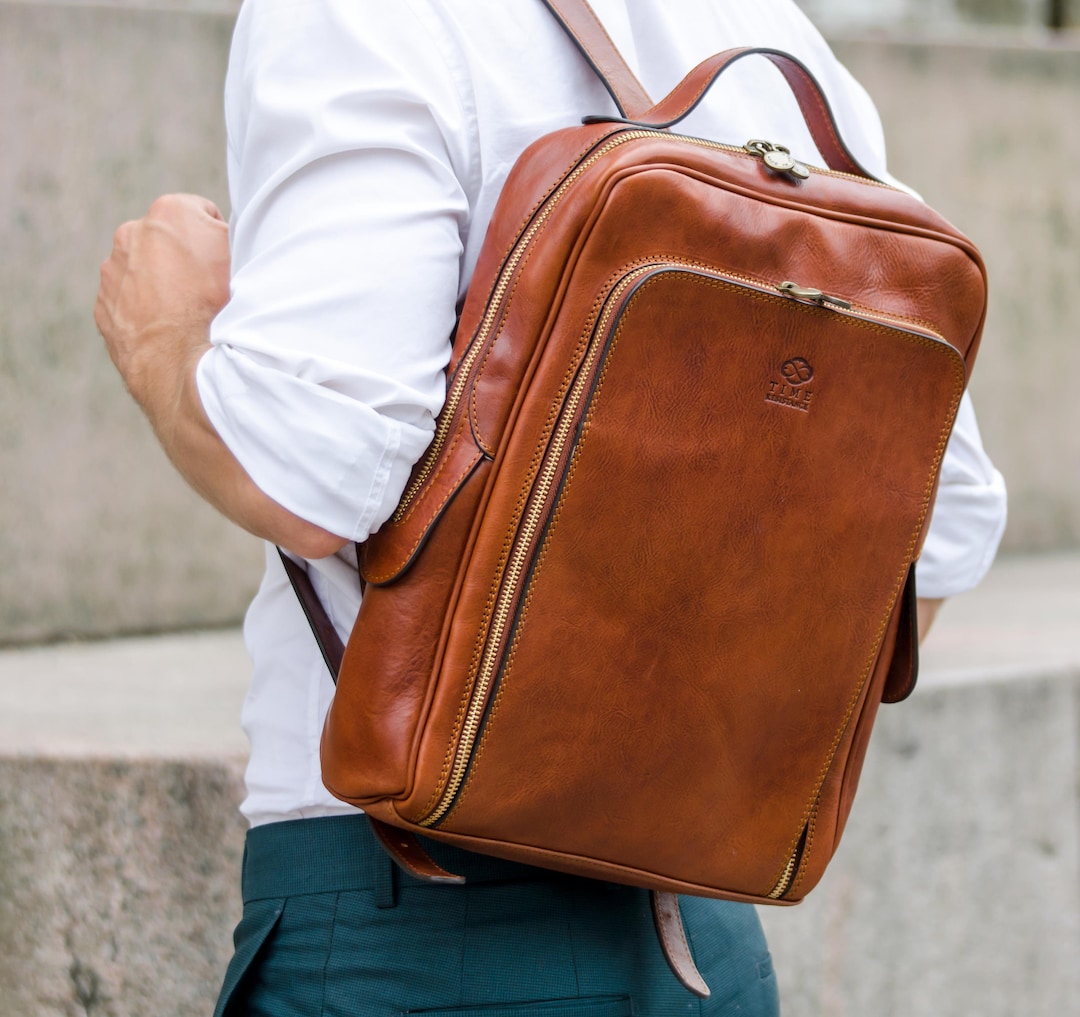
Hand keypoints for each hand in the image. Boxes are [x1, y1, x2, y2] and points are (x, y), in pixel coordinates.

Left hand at [95, 193, 229, 411]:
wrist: (181, 364)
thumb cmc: (217, 309)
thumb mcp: (241, 260)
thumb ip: (229, 236)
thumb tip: (224, 236)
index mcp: (170, 212)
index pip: (203, 215)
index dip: (218, 241)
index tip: (224, 265)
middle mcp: (132, 232)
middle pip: (167, 240)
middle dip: (182, 258)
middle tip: (206, 290)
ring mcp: (112, 269)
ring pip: (143, 269)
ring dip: (162, 284)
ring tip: (186, 314)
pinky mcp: (103, 304)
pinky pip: (127, 300)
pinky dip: (144, 310)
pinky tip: (167, 329)